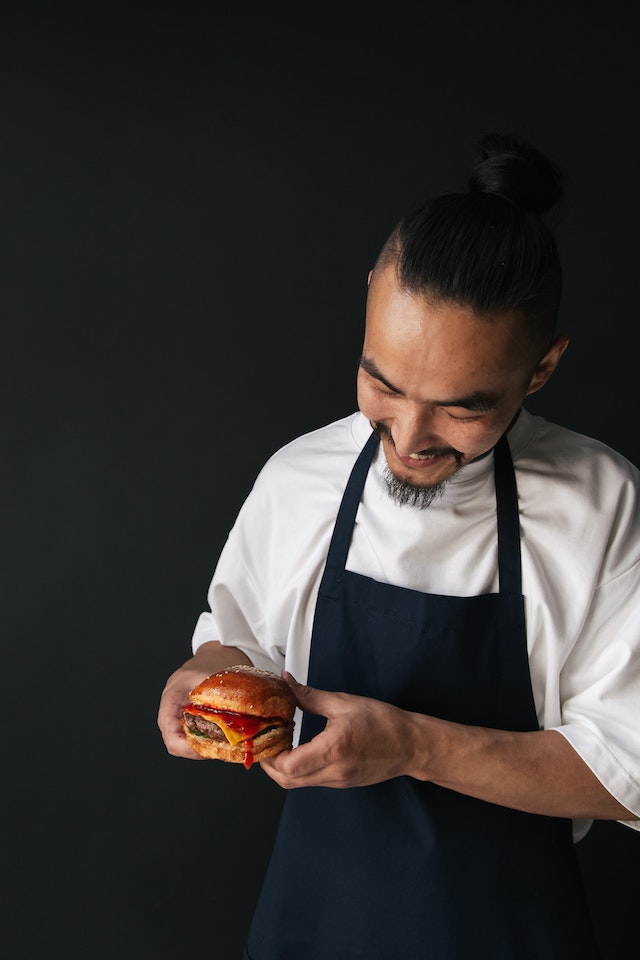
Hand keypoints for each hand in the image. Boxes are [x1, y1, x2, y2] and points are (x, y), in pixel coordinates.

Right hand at [157, 641, 251, 758]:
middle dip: (198, 748)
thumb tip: (230, 727)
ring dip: (204, 744)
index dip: (187, 748)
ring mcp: (181, 710)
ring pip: (186, 739)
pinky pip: (195, 731)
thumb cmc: (216, 658)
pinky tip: (224, 734)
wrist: (221, 648)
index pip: (170, 736)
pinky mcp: (192, 712)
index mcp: (172, 698)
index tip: (208, 749)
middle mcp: (173, 707)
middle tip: (221, 748)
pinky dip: (208, 736)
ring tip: (224, 742)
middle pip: (177, 741)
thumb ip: (217, 702)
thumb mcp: (216, 679)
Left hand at [260, 674, 416, 787]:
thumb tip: (288, 683)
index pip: (289, 766)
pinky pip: (313, 780)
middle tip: (267, 744)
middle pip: (288, 781)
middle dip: (270, 765)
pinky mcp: (343, 783)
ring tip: (281, 744)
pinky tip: (300, 751)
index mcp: (333, 750)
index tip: (266, 738)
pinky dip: (300, 769)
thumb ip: (310, 696)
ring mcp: (338, 781)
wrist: (411, 745)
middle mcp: (334, 771)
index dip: (270, 756)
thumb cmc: (383, 723)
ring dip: (284, 768)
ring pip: (299, 783)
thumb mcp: (344, 702)